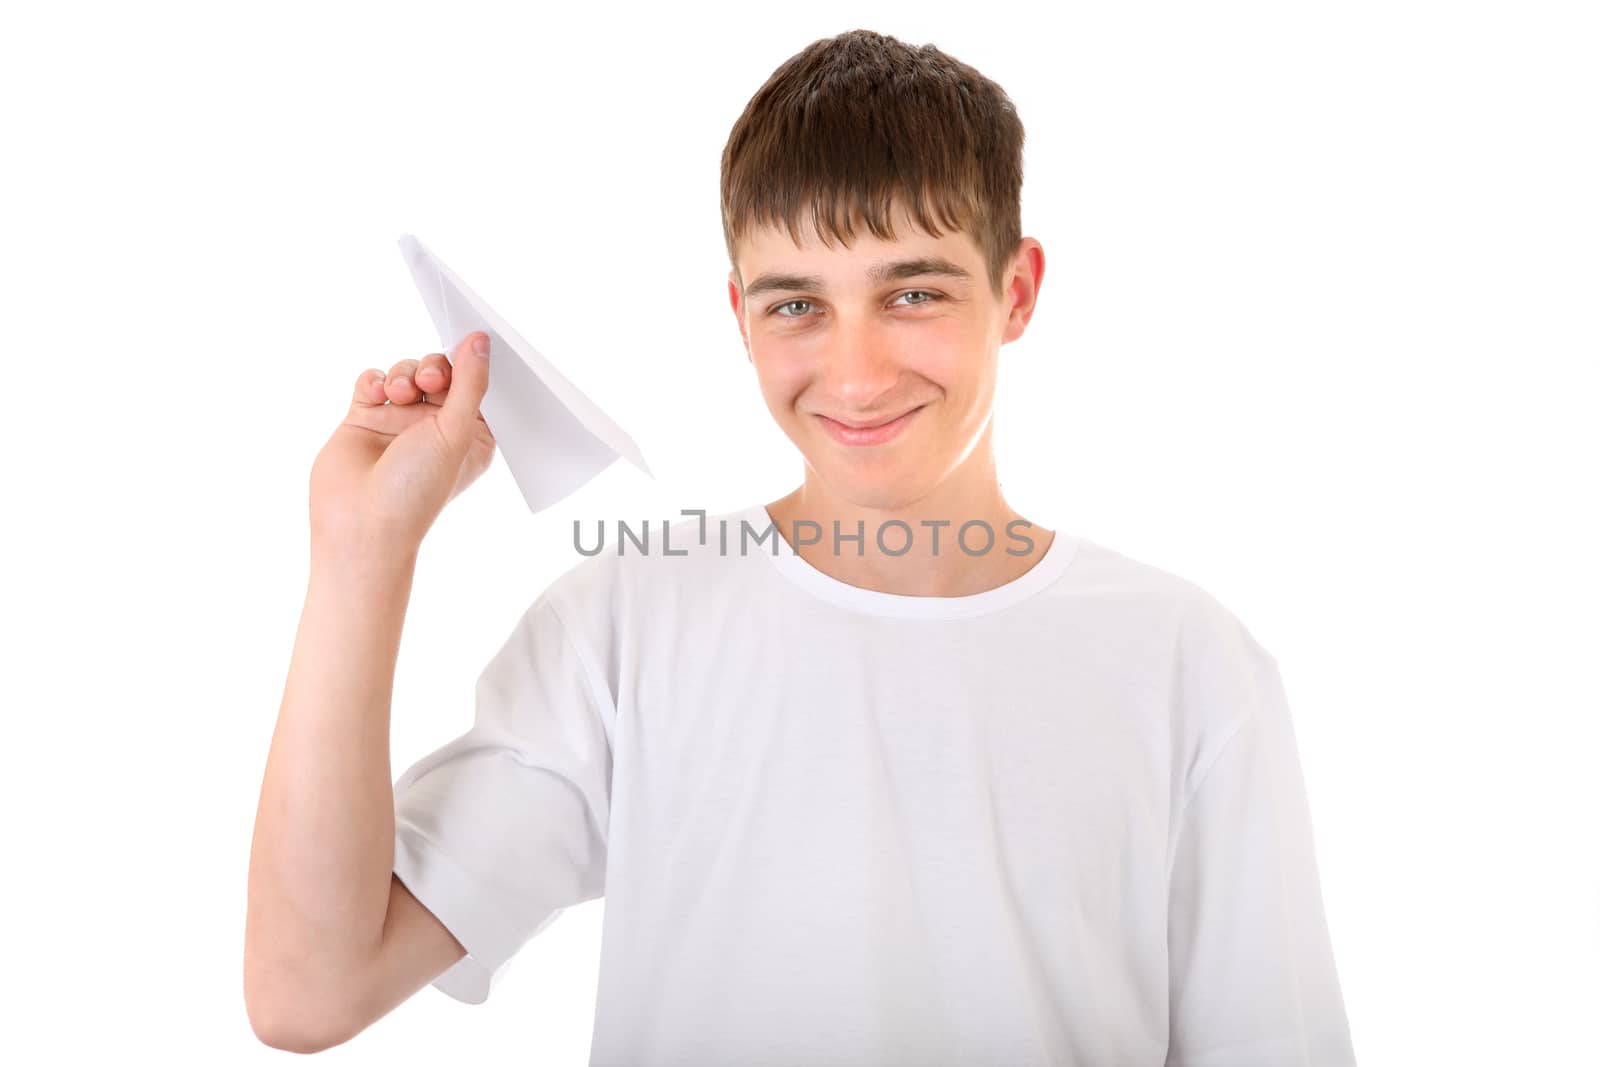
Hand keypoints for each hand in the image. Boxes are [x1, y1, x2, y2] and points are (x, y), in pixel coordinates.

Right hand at [309, 330, 496, 552]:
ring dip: (403, 374)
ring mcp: (399, 422)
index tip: (472, 342)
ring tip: (397, 395)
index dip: (474, 365)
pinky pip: (373, 380)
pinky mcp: (365, 418)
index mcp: (470, 436)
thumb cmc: (415, 492)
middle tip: (430, 380)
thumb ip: (469, 384)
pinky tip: (376, 396)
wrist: (358, 524)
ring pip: (406, 372)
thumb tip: (480, 341)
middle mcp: (435, 428)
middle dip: (436, 367)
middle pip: (442, 372)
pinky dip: (375, 380)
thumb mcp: (455, 433)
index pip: (478, 387)